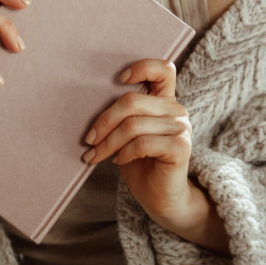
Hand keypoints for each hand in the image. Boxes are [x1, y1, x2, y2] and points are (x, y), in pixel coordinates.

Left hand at [83, 60, 228, 251]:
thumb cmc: (137, 161)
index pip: (163, 69)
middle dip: (103, 122)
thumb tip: (83, 100)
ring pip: (133, 125)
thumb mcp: (124, 133)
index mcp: (164, 100)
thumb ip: (119, 114)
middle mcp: (176, 110)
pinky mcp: (181, 148)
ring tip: (96, 155)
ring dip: (108, 143)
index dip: (141, 67)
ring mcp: (181, 128)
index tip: (119, 80)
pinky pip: (143, 143)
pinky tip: (118, 160)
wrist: (159, 197)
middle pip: (131, 101)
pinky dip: (124, 152)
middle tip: (88, 141)